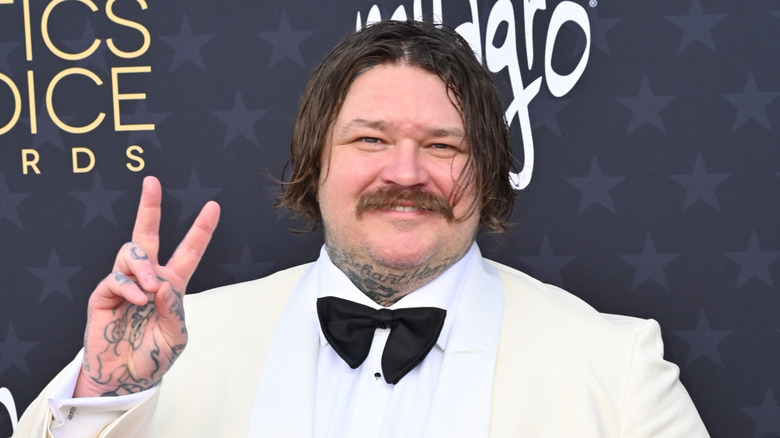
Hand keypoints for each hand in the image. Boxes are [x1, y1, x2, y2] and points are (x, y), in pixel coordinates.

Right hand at [74, 176, 219, 396]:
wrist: (124, 380)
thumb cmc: (152, 358)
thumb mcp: (176, 337)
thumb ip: (175, 310)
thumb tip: (163, 283)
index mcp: (171, 286)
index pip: (188, 252)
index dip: (200, 230)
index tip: (213, 207)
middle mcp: (148, 279)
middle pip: (147, 234)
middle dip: (150, 207)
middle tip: (152, 182)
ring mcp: (124, 284)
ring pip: (131, 252)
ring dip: (143, 266)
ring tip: (148, 289)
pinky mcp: (103, 295)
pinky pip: (116, 277)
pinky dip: (128, 287)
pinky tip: (136, 301)